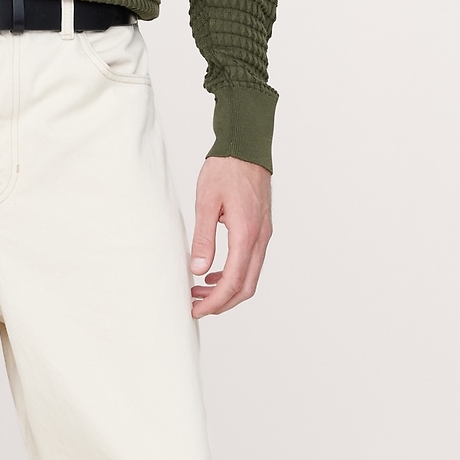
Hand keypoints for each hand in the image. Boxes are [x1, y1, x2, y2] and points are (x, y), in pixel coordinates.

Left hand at [189, 157, 271, 315]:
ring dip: (227, 291)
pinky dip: (234, 276)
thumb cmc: (225, 170)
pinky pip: (251, 263)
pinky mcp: (261, 230)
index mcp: (247, 234)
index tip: (195, 310)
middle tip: (196, 307)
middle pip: (246, 287)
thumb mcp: (206, 203)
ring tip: (199, 292)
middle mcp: (260, 238)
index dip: (215, 302)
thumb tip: (198, 271)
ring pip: (250, 277)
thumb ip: (203, 238)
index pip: (234, 282)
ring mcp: (264, 235)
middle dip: (222, 303)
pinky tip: (212, 274)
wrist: (246, 148)